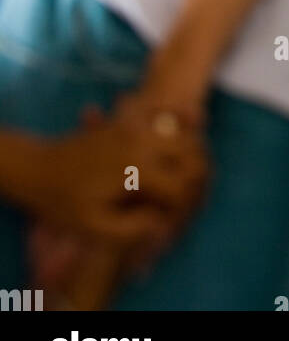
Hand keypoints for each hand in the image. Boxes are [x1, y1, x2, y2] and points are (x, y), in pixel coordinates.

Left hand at [27, 100, 208, 305]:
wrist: (39, 169)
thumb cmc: (65, 203)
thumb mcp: (95, 228)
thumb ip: (134, 229)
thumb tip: (163, 221)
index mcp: (138, 169)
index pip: (182, 186)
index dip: (184, 207)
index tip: (174, 221)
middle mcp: (143, 142)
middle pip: (192, 152)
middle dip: (197, 175)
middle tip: (191, 195)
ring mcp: (136, 127)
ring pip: (182, 129)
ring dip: (193, 147)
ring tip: (191, 170)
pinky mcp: (128, 121)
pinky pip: (163, 111)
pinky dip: (179, 117)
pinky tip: (187, 125)